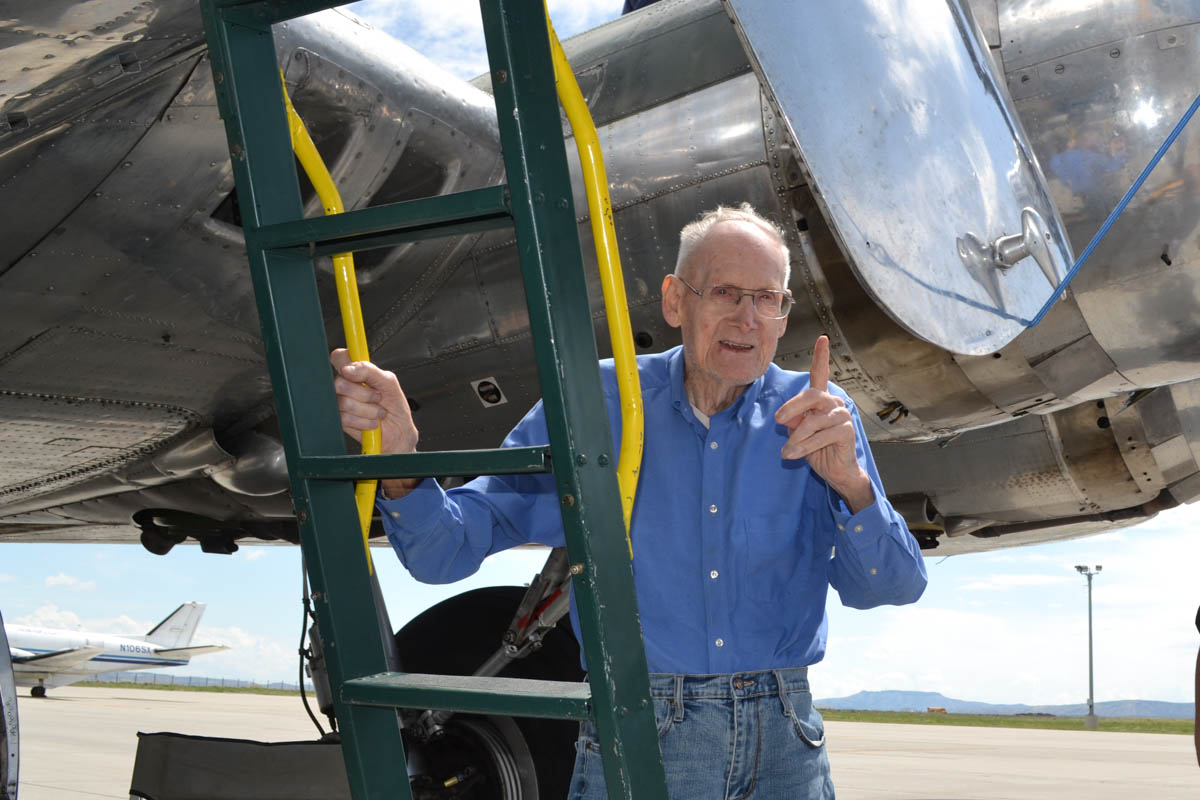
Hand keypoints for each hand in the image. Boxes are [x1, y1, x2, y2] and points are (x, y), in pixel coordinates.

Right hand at [330, 349, 419, 497]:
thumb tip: (350, 368)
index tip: (356, 373)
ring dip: (368, 410)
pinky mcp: (341, 420)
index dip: (344, 362)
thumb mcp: (389, 383)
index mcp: (357, 372)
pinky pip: (345, 418)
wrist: (398, 434)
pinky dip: (364, 421)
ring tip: (378, 412)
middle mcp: (346, 386)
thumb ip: (371, 371)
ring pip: (344, 402)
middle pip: (340, 382)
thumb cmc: (394, 407)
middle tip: (377, 397)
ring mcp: (341, 403)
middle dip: (364, 393)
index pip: (339, 358)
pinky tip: (372, 422)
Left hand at [774, 336, 873, 512]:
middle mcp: (834, 402)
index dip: (821, 356)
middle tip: (778, 421)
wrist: (836, 471)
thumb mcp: (798, 433)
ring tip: (787, 452)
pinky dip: (804, 447)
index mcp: (821, 400)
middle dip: (792, 407)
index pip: (821, 374)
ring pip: (813, 421)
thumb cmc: (817, 449)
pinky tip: (794, 455)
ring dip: (796, 439)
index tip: (822, 338)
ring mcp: (842, 415)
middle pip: (811, 395)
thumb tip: (786, 417)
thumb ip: (793, 420)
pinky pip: (821, 436)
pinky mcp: (847, 430)